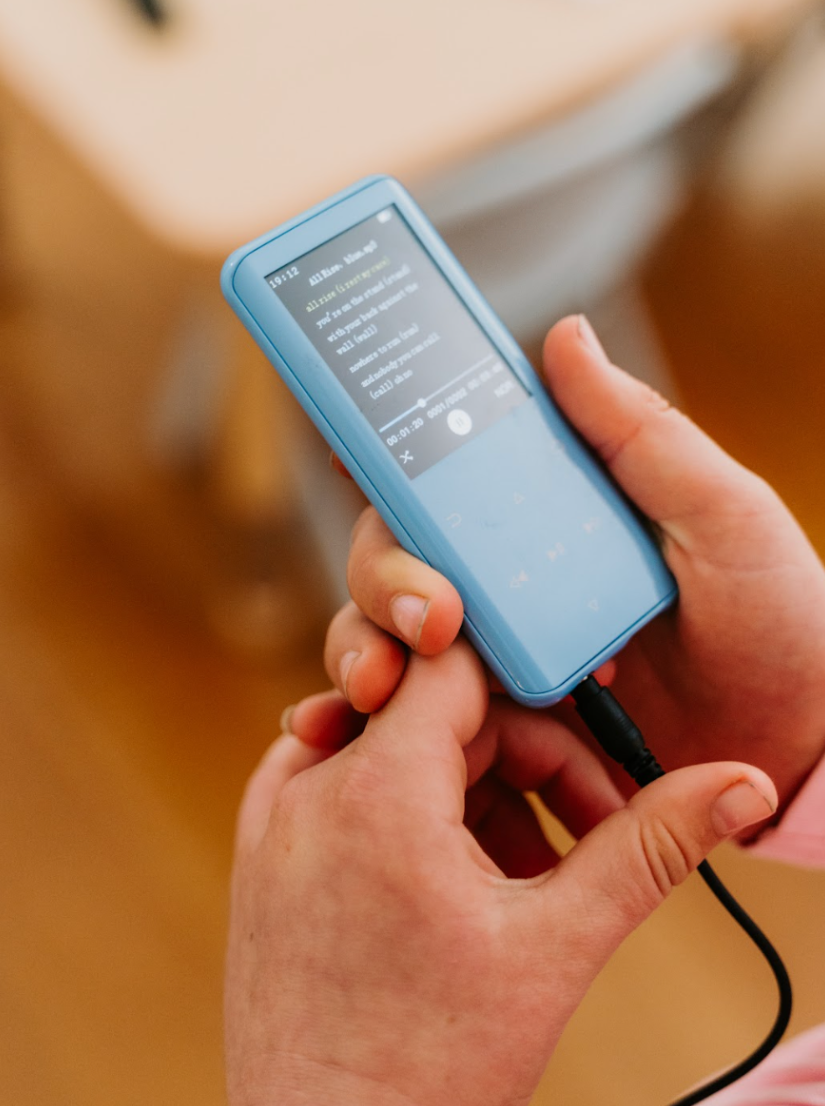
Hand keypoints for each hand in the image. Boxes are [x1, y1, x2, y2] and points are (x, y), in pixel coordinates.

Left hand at [226, 640, 775, 1105]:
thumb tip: (735, 786)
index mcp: (377, 789)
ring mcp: (276, 816)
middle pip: (443, 712)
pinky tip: (460, 873)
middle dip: (530, 761)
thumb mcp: (556, 946)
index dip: (535, 687)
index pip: (462, 665)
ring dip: (477, 790)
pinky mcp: (264, 850)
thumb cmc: (429, 1068)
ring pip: (399, 747)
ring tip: (529, 872)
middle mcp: (308, 784)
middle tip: (592, 828)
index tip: (590, 733)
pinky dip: (414, 808)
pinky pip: (349, 783)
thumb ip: (650, 847)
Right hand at [317, 315, 824, 810]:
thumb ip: (641, 432)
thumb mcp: (723, 512)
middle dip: (383, 575)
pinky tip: (352, 723)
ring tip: (380, 684)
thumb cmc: (778, 619)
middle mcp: (512, 572)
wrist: (799, 746)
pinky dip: (375, 715)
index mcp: (553, 511)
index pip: (450, 470)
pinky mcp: (500, 721)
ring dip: (364, 642)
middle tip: (426, 614)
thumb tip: (563, 335)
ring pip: (390, 628)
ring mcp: (501, 648)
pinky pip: (419, 711)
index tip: (350, 451)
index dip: (389, 455)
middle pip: (401, 550)